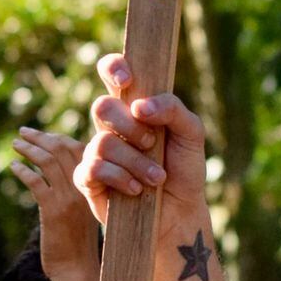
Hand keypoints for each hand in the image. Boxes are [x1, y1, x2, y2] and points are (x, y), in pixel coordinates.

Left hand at [10, 128, 99, 280]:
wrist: (78, 270)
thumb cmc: (80, 242)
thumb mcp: (83, 209)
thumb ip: (75, 188)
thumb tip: (56, 168)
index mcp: (95, 183)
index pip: (77, 148)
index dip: (57, 137)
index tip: (42, 134)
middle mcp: (83, 187)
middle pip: (60, 150)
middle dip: (39, 137)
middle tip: (24, 132)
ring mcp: (68, 198)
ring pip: (46, 162)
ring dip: (28, 150)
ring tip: (15, 144)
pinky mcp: (52, 210)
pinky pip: (35, 181)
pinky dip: (22, 171)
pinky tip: (14, 167)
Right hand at [74, 53, 209, 229]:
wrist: (180, 212)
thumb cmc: (184, 169)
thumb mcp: (191, 133)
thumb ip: (172, 109)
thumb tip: (139, 106)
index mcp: (134, 106)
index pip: (113, 72)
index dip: (113, 68)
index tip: (127, 80)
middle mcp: (112, 126)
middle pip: (102, 106)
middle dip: (129, 126)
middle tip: (152, 142)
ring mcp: (98, 152)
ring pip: (103, 142)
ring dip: (135, 161)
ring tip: (156, 178)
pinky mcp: (88, 180)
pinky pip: (92, 168)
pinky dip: (119, 178)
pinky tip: (136, 189)